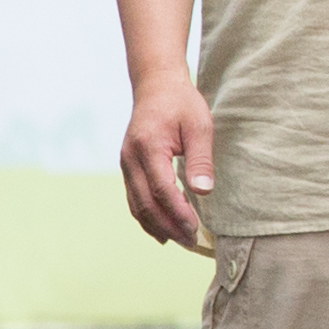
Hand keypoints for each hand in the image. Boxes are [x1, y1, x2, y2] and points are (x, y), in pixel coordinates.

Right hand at [119, 72, 217, 249]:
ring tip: (179, 241)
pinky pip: (134, 198)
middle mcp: (130, 159)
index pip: (162, 190)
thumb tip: (203, 191)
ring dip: (156, 226)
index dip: (178, 213)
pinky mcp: (128, 167)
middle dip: (168, 226)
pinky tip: (161, 230)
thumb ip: (200, 159)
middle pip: (146, 203)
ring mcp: (125, 164)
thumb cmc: (182, 104)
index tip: (196, 229)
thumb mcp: (199, 126)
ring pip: (136, 205)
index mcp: (148, 148)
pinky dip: (146, 217)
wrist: (156, 85)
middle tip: (191, 243)